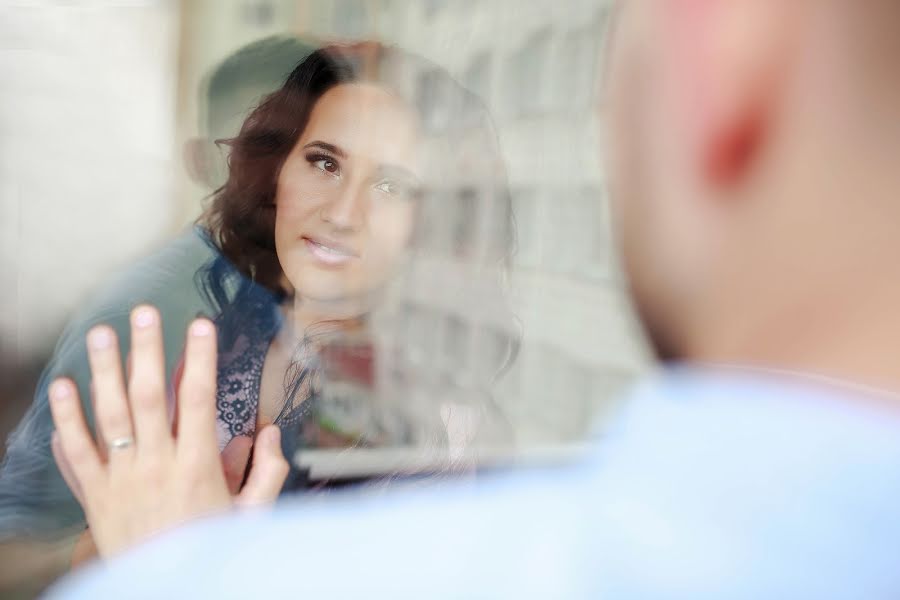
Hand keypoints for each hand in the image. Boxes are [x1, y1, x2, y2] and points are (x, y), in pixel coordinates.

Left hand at [48, 306, 288, 557]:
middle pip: (149, 397)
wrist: (165, 594)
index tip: (201, 325)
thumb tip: (266, 433)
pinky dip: (66, 419)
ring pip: (110, 416)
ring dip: (105, 371)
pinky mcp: (95, 495)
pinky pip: (77, 453)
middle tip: (145, 313)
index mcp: (197, 467)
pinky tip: (62, 387)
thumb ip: (267, 473)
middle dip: (148, 351)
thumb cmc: (209, 551)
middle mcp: (156, 465)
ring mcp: (121, 479)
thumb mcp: (251, 518)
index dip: (200, 359)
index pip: (198, 400)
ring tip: (102, 333)